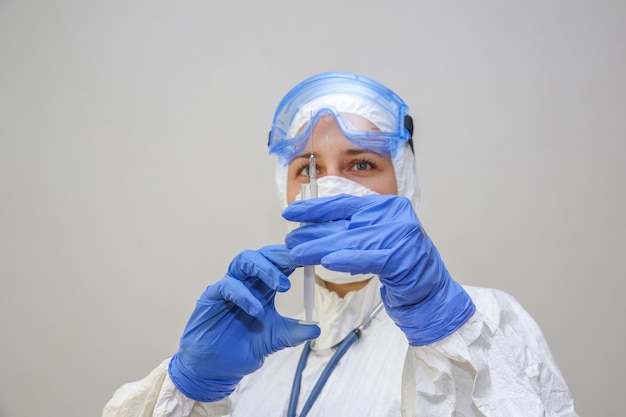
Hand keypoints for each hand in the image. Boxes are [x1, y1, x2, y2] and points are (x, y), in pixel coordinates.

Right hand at [168, 245, 319, 401]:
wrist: (218, 368)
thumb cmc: (244, 347)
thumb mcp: (276, 340)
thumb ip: (295, 332)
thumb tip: (317, 327)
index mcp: (263, 287)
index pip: (279, 263)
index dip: (293, 258)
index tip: (312, 258)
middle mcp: (247, 281)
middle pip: (263, 255)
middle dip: (281, 256)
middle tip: (299, 262)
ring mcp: (229, 286)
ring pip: (244, 260)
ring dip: (265, 268)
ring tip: (282, 286)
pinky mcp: (212, 296)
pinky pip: (227, 286)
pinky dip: (243, 294)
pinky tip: (256, 309)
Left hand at [283, 194, 474, 345]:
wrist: (430, 292)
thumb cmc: (400, 267)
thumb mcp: (372, 240)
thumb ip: (348, 231)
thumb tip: (309, 230)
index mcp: (385, 205)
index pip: (343, 203)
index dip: (314, 208)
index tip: (290, 212)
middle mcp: (394, 214)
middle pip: (343, 223)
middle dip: (312, 232)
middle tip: (289, 241)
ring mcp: (400, 234)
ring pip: (349, 241)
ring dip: (319, 248)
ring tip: (297, 254)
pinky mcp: (402, 256)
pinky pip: (367, 257)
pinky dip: (345, 259)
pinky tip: (326, 262)